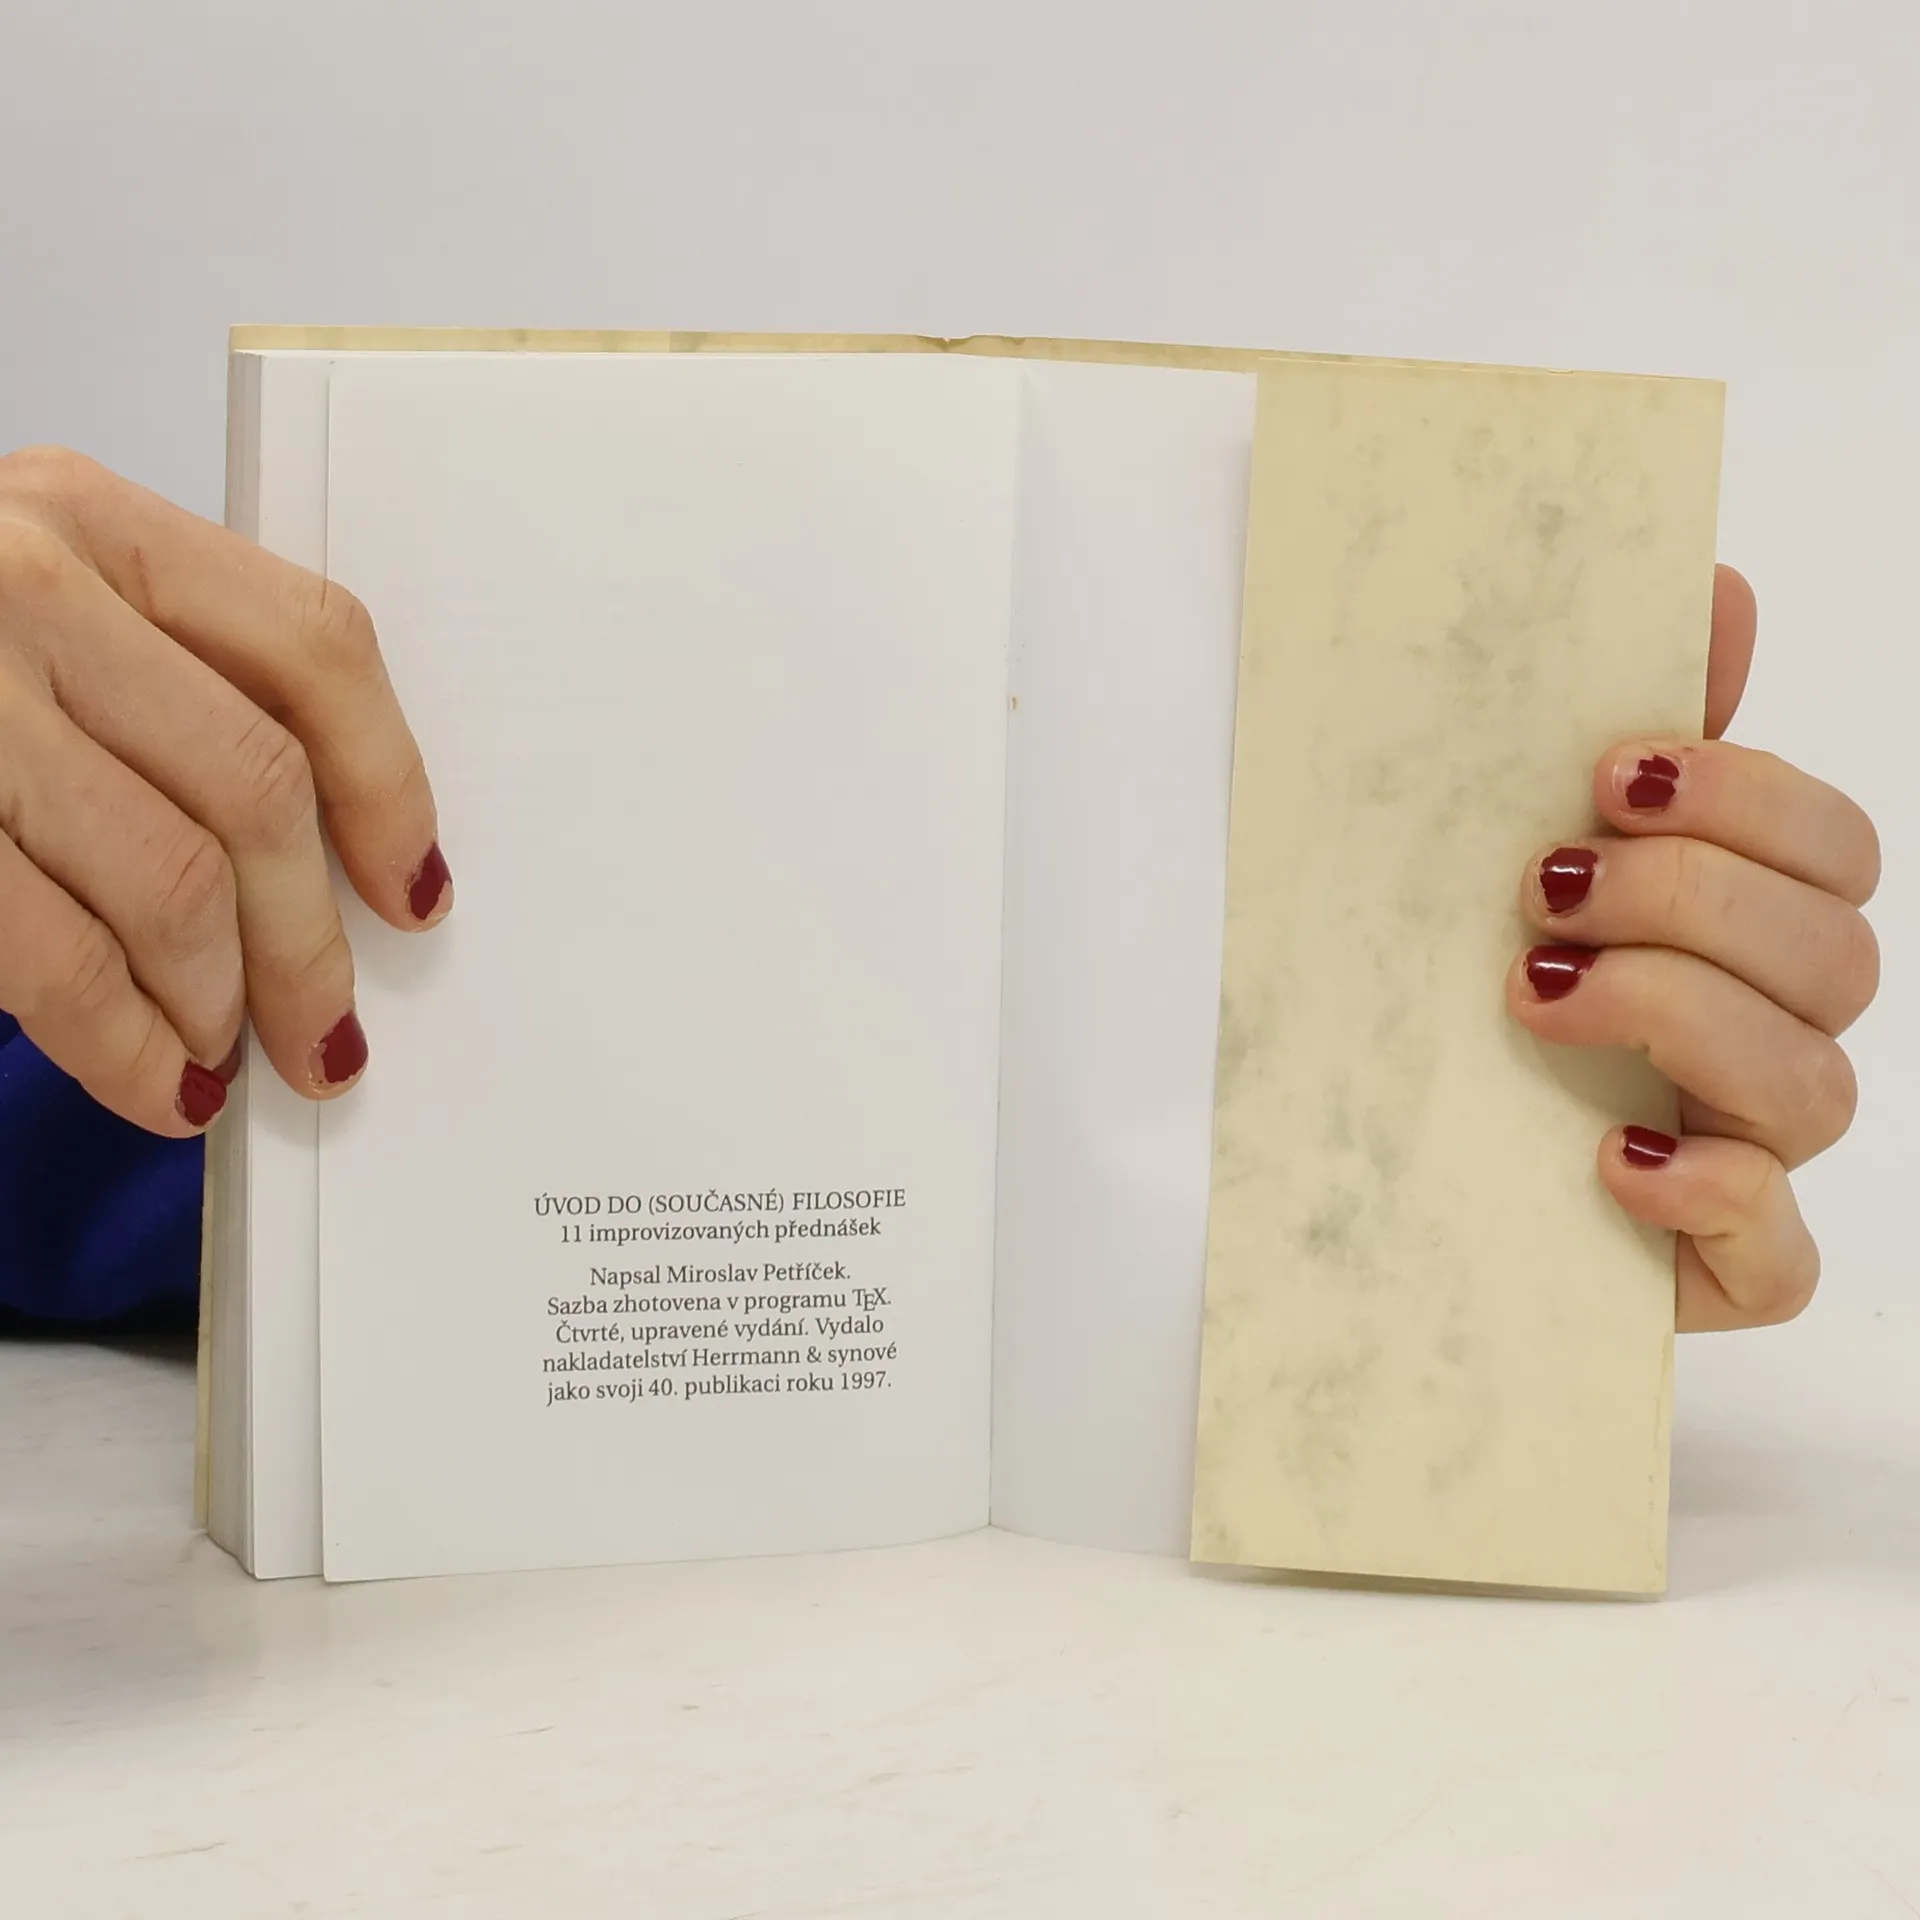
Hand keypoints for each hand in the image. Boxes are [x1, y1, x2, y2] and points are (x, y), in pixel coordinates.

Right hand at [0, 446, 449, 1135]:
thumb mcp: (35, 601)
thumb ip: (168, 681)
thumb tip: (324, 865)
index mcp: (93, 519)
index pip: (314, 648)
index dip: (390, 786)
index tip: (413, 889)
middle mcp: (27, 582)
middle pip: (257, 787)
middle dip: (308, 943)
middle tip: (323, 1032)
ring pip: (171, 880)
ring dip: (218, 1001)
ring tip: (218, 1053)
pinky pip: (56, 955)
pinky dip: (125, 1043)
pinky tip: (158, 1080)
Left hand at [1508, 566, 1877, 1330]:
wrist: (1388, 1162)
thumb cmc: (1464, 994)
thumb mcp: (1512, 857)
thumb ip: (1637, 740)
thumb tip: (1716, 581)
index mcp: (1746, 927)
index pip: (1835, 846)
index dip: (1748, 799)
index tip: (1611, 775)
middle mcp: (1770, 1034)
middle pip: (1837, 956)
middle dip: (1692, 901)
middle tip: (1546, 886)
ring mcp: (1755, 1154)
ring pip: (1815, 1088)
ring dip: (1677, 1018)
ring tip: (1532, 995)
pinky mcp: (1720, 1265)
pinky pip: (1779, 1254)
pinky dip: (1713, 1198)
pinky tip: (1612, 1157)